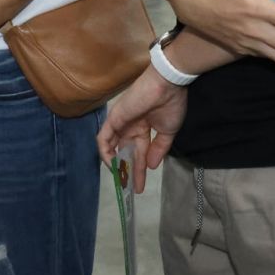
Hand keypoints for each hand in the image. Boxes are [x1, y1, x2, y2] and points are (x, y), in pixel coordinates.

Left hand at [97, 66, 186, 193]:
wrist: (167, 85)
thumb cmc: (170, 105)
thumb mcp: (167, 132)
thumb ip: (158, 149)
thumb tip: (152, 166)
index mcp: (143, 128)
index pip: (138, 153)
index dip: (140, 170)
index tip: (140, 187)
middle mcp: (130, 127)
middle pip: (125, 153)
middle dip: (129, 172)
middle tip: (132, 189)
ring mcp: (121, 123)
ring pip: (112, 148)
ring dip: (116, 165)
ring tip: (122, 181)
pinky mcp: (114, 119)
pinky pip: (104, 138)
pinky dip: (105, 152)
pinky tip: (113, 166)